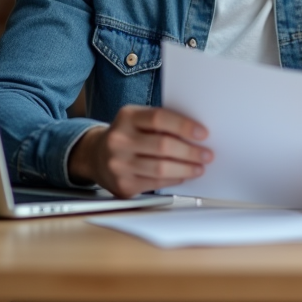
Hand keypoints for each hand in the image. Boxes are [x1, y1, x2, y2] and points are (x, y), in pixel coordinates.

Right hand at [67, 105, 212, 197]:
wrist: (95, 156)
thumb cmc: (126, 134)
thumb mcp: (137, 119)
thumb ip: (161, 122)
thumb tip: (195, 134)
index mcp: (127, 117)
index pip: (159, 118)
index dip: (184, 126)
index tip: (203, 133)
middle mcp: (119, 140)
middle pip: (163, 145)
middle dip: (190, 152)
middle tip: (207, 154)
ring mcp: (119, 164)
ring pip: (161, 168)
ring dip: (186, 169)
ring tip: (199, 167)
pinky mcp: (123, 185)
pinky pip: (156, 183)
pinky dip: (174, 179)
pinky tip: (183, 175)